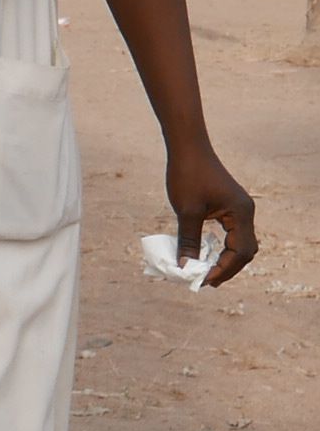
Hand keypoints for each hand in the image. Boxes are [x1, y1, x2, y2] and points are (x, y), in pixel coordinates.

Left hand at [167, 140, 256, 285]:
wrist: (188, 148)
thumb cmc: (187, 176)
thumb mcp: (187, 211)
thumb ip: (189, 240)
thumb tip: (186, 266)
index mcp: (241, 213)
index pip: (239, 251)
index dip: (223, 269)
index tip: (204, 281)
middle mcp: (246, 212)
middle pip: (245, 250)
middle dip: (228, 268)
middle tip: (207, 282)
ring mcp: (240, 208)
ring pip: (240, 242)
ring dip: (225, 259)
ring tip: (206, 273)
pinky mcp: (230, 206)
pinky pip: (232, 233)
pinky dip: (221, 247)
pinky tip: (206, 254)